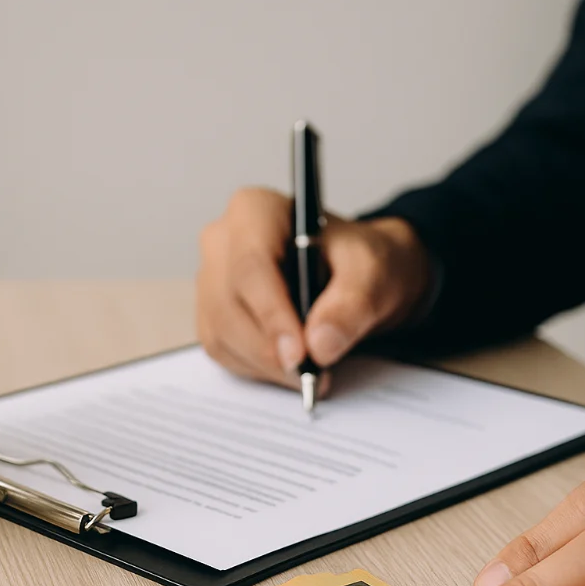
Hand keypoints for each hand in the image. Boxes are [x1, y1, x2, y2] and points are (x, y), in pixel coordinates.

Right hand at [196, 188, 431, 386]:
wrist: (356, 277)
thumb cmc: (359, 262)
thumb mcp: (373, 273)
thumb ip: (352, 304)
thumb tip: (320, 344)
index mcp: (255, 210)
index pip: (251, 265)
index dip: (271, 314)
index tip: (299, 354)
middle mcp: (221, 241)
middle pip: (229, 304)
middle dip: (269, 349)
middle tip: (310, 374)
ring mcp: (210, 279)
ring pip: (222, 333)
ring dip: (265, 363)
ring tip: (309, 370)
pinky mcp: (211, 314)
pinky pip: (223, 350)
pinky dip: (257, 368)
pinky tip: (289, 364)